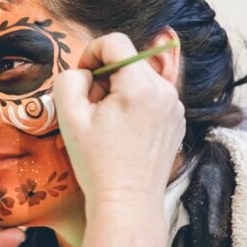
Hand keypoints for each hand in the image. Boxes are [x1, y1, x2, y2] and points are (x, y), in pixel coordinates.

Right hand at [53, 32, 184, 206]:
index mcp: (141, 85)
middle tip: (91, 108)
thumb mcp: (69, 117)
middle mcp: (165, 90)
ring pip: (140, 78)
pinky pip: (152, 96)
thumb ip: (70, 79)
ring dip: (120, 90)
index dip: (91, 53)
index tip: (82, 79)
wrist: (127, 203)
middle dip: (105, 76)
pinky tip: (123, 132)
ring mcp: (175, 106)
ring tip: (107, 123)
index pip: (115, 42)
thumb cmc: (97, 163)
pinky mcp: (177, 120)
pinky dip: (135, 104)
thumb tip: (85, 72)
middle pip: (128, 60)